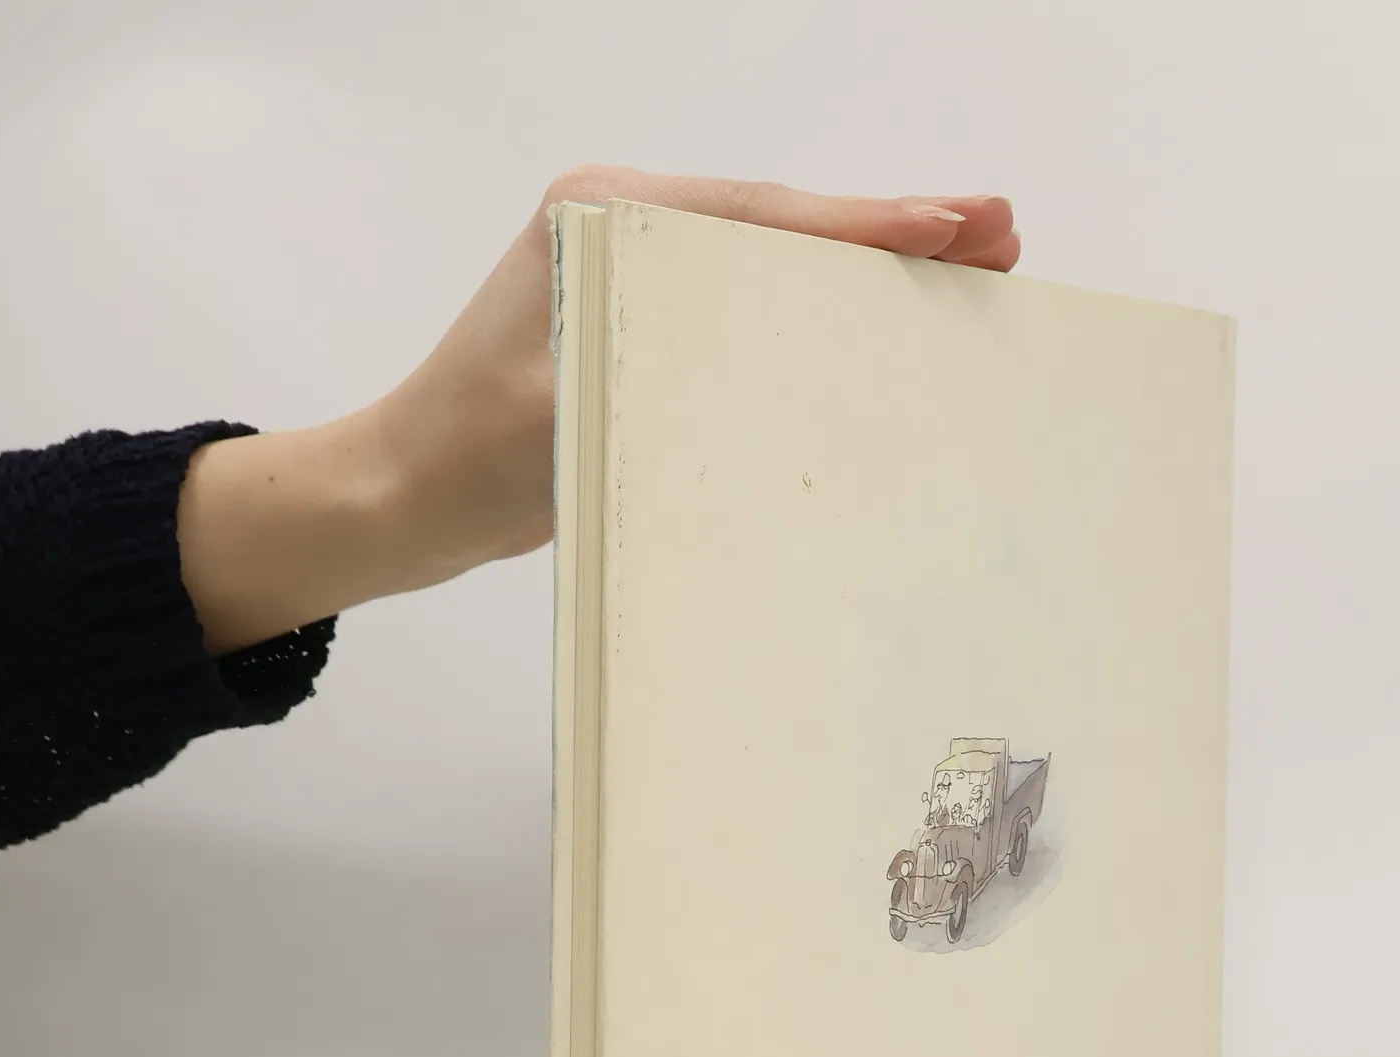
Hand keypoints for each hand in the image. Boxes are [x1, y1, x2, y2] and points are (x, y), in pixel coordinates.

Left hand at [180, 168, 1018, 652]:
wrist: (401, 495)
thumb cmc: (469, 460)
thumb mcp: (571, 410)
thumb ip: (663, 369)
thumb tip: (782, 358)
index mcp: (602, 220)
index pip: (760, 217)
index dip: (864, 226)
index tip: (951, 227)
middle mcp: (623, 224)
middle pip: (783, 221)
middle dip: (893, 230)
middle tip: (998, 233)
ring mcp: (635, 268)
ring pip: (776, 255)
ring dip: (869, 262)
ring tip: (968, 261)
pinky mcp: (645, 320)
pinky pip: (753, 299)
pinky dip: (822, 304)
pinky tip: (881, 314)